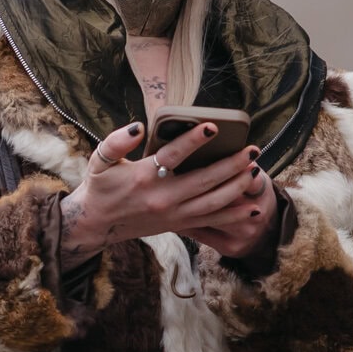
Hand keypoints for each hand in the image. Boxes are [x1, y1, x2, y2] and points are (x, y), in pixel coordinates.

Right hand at [59, 120, 272, 258]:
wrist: (97, 224)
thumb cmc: (100, 186)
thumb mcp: (100, 160)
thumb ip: (117, 141)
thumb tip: (139, 126)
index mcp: (144, 178)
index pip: (173, 156)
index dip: (194, 141)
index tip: (213, 128)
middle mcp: (163, 198)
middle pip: (204, 181)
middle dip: (231, 165)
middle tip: (252, 150)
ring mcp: (173, 214)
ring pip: (213, 202)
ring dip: (237, 187)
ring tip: (255, 170)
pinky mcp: (179, 224)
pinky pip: (212, 221)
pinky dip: (234, 215)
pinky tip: (254, 207)